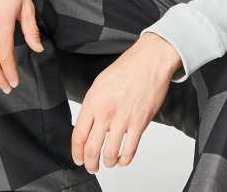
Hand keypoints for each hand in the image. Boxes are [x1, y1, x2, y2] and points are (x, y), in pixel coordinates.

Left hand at [71, 33, 180, 172]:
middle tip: (91, 167)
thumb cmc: (128, 67)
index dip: (76, 152)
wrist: (150, 61)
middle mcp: (106, 112)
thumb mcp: (100, 82)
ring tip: (108, 163)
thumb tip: (88, 123)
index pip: (78, 135)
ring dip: (107, 163)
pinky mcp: (139, 123)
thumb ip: (92, 104)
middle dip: (89, 163)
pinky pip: (129, 151)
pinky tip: (123, 158)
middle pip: (91, 149)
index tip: (78, 158)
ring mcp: (123, 119)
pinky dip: (124, 160)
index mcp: (93, 101)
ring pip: (109, 154)